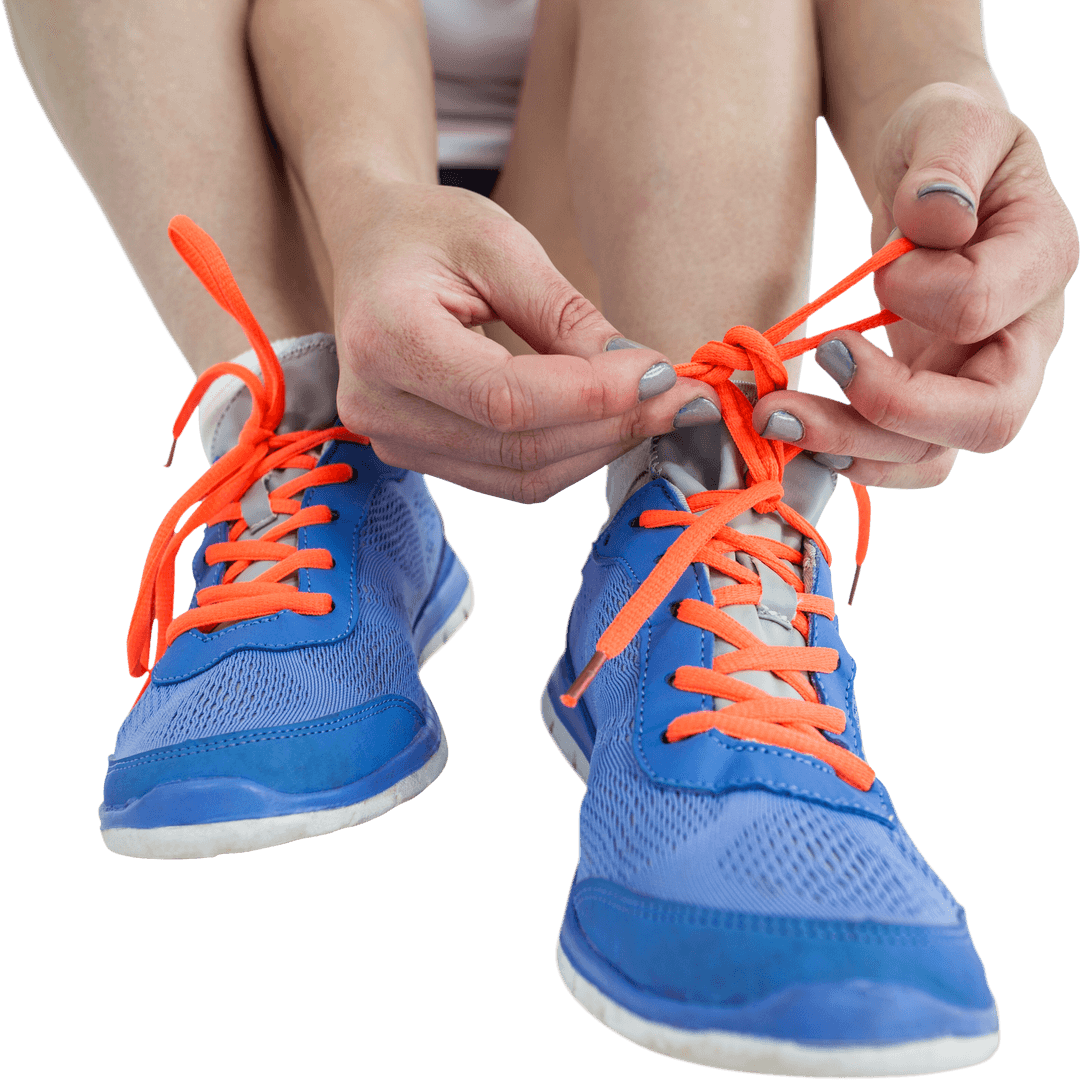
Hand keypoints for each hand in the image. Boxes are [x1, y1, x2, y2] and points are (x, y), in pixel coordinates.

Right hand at [331, 180, 712, 501]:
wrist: (370, 250)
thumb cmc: (429, 231)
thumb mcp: (499, 243)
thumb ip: (565, 314)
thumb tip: (640, 375)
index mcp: (387, 337)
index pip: (504, 397)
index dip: (592, 396)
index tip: (663, 373)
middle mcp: (378, 405)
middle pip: (518, 445)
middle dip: (613, 424)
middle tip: (683, 398)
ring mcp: (392, 440)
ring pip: (521, 475)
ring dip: (600, 447)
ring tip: (658, 410)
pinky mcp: (418, 456)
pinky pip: (509, 479)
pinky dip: (571, 456)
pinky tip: (612, 424)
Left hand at [753, 82, 1077, 487]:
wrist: (929, 188)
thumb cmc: (944, 149)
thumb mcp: (950, 123)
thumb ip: (949, 159)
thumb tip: (936, 217)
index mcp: (1040, 260)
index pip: (983, 305)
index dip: (920, 292)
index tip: (883, 266)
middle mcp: (1021, 339)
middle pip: (985, 417)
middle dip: (891, 406)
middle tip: (818, 360)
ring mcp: (974, 382)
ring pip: (933, 455)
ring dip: (850, 445)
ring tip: (773, 416)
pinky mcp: (927, 407)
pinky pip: (898, 459)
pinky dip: (844, 456)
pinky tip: (792, 430)